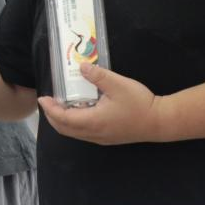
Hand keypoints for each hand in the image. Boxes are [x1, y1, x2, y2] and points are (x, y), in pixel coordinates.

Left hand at [36, 62, 162, 145]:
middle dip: (52, 116)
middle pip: (64, 129)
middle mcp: (94, 133)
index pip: (62, 118)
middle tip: (48, 102)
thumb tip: (81, 66)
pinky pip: (84, 133)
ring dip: (63, 121)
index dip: (50, 109)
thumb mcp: (118, 84)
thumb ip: (98, 76)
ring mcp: (101, 138)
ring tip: (61, 105)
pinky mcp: (108, 138)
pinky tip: (80, 111)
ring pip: (74, 133)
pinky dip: (75, 124)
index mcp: (93, 121)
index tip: (43, 98)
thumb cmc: (139, 103)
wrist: (160, 122)